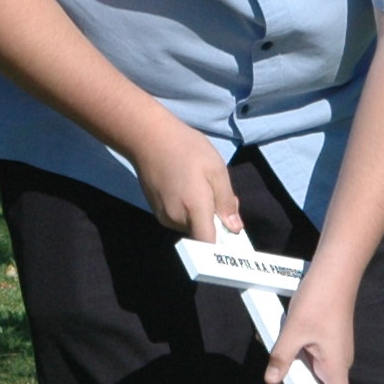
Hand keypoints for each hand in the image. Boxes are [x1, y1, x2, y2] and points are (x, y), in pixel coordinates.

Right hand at [131, 126, 237, 240]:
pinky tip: (186, 186)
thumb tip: (235, 228)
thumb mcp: (216, 169)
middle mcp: (177, 219)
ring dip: (200, 213)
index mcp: (195, 209)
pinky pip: (179, 217)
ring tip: (201, 184)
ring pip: (190, 225)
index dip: (222, 245)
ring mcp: (163, 216)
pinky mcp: (156, 210)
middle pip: (201, 233)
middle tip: (218, 192)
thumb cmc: (187, 149)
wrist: (149, 138)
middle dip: (214, 220)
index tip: (231, 234)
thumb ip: (226, 202)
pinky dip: (187, 209)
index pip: (208, 244)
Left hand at [267, 266, 359, 383]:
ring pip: (317, 372)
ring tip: (285, 353)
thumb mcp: (293, 330)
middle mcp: (340, 362)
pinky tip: (289, 341)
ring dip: (300, 368)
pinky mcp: (330, 340)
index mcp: (336, 366)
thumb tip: (271, 380)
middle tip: (283, 376)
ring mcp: (336, 351)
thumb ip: (282, 357)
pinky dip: (302, 354)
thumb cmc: (319, 299)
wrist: (336, 271)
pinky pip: (315, 356)